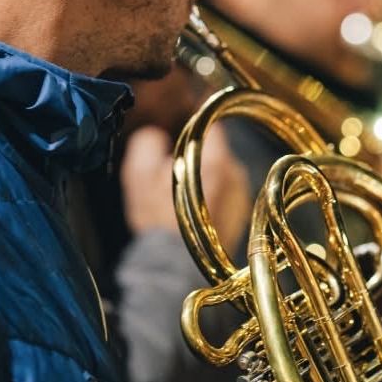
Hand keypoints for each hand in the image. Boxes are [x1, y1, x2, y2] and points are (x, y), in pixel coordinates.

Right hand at [121, 124, 249, 251]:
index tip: (181, 114)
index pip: (213, 122)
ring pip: (222, 169)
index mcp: (217, 160)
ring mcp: (241, 195)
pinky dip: (213, 190)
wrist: (174, 266)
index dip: (194, 115)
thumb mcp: (139, 175)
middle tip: (173, 162)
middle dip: (197, 150)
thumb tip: (157, 133)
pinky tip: (193, 205)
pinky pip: (226, 189)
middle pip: (217, 147)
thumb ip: (148, 143)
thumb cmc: (157, 220)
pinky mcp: (241, 213)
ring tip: (182, 189)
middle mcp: (236, 174)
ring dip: (205, 172)